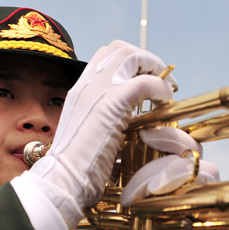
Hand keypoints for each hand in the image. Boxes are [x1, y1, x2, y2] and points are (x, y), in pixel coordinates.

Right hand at [28, 40, 175, 229]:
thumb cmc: (75, 169)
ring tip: (166, 89)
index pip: (104, 57)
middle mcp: (88, 84)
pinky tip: (165, 104)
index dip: (130, 62)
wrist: (62, 180)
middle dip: (145, 59)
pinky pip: (146, 82)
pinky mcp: (113, 103)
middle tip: (161, 79)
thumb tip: (120, 126)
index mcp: (80, 90)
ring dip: (154, 67)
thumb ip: (101, 122)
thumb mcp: (86, 134)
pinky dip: (161, 89)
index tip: (146, 79)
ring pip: (132, 56)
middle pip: (120, 49)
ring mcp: (99, 90)